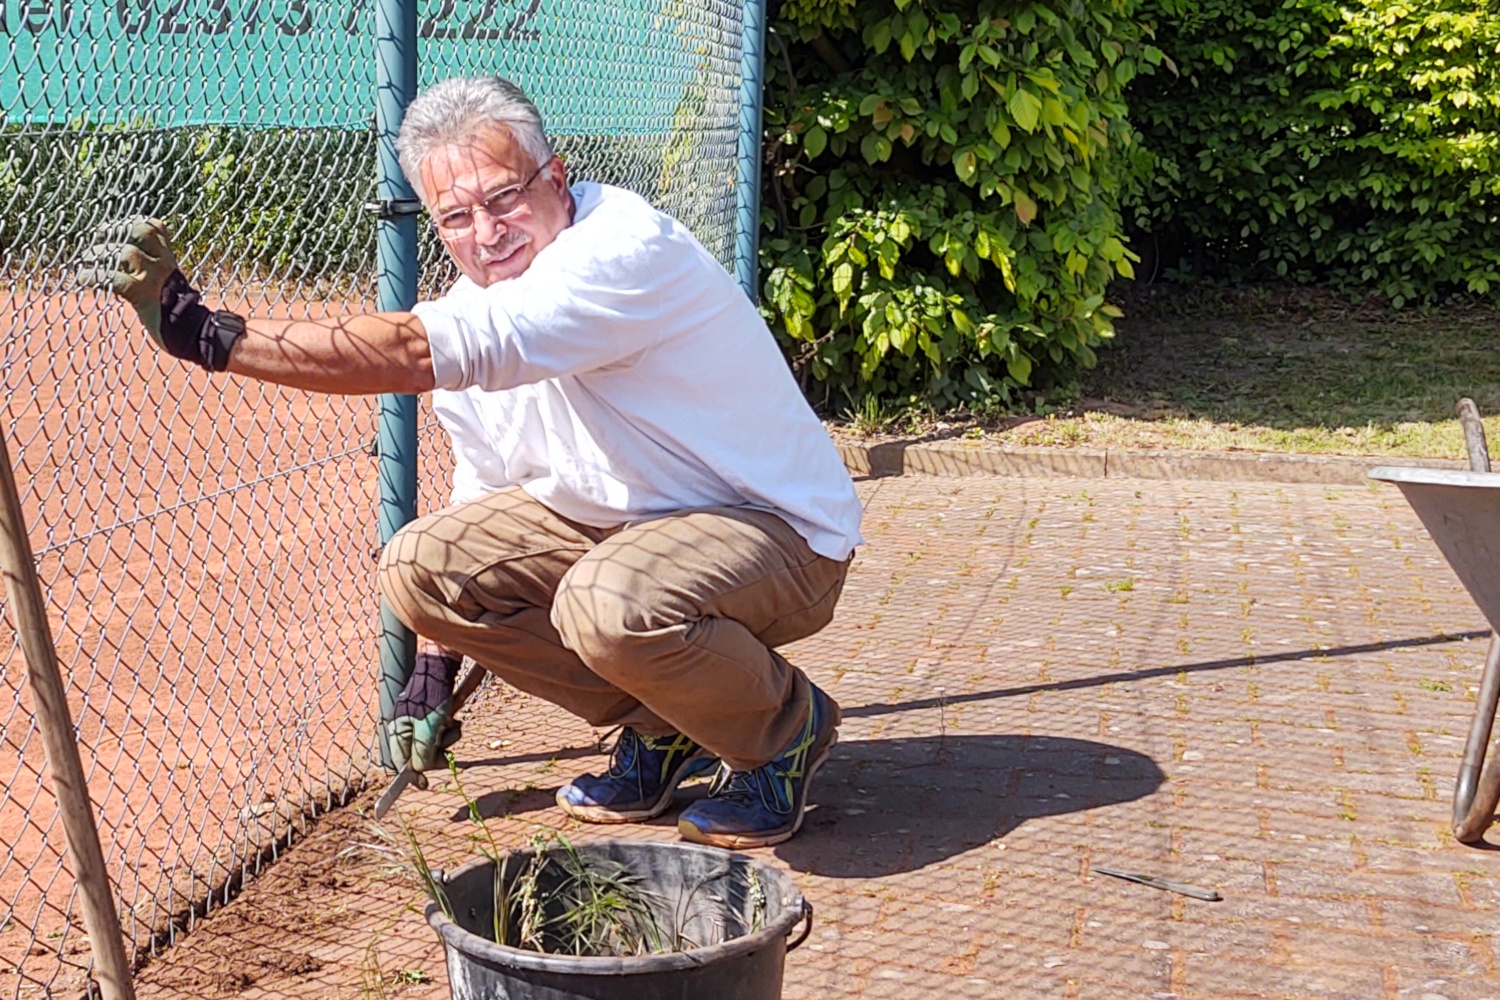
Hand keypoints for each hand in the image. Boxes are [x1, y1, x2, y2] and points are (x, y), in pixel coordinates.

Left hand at [78, 218, 179, 348]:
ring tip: (86, 258)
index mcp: (170, 260)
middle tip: (99, 235)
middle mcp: (163, 264)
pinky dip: (94, 276)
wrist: (193, 334)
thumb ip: (158, 272)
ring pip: (127, 252)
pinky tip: (81, 279)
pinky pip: (114, 279)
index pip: (156, 227)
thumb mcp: (172, 284)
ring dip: (101, 252)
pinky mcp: (142, 295)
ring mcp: (153, 278)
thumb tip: (134, 267)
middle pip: (142, 231)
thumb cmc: (180, 313)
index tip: (118, 226)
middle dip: (117, 229)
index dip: (135, 221)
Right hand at [384, 704, 462, 788]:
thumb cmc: (432, 696)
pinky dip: (448, 729)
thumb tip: (418, 770)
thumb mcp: (428, 728)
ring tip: (452, 726)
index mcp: (397, 730)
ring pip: (433, 743)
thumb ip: (422, 751)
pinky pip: (440, 731)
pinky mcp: (431, 715)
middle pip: (420, 754)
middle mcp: (405, 727)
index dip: (413, 774)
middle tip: (449, 754)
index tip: (424, 784)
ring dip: (446, 739)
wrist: (441, 667)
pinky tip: (453, 720)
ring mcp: (418, 721)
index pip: (401, 762)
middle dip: (436, 753)